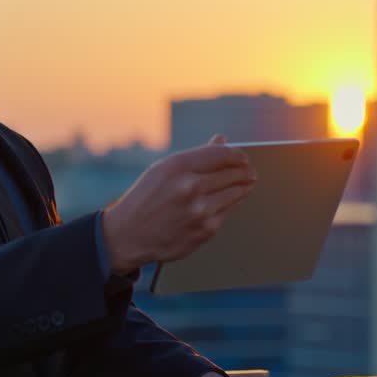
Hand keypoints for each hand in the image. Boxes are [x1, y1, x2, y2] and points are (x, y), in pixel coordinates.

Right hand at [101, 135, 255, 274]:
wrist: (128, 235)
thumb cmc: (145, 199)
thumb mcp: (162, 170)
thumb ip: (196, 156)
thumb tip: (222, 141)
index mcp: (177, 167)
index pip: (221, 154)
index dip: (237, 154)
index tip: (242, 157)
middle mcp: (190, 187)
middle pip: (233, 173)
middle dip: (244, 170)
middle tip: (249, 170)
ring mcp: (199, 210)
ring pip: (236, 193)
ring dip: (244, 186)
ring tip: (248, 182)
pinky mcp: (205, 230)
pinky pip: (227, 212)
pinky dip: (231, 205)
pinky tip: (229, 200)